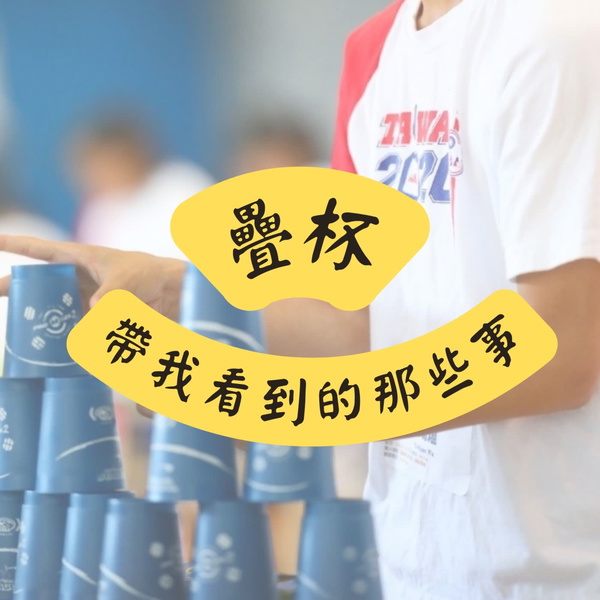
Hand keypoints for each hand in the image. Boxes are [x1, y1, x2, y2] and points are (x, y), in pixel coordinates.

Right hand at [0, 235, 185, 319]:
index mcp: (83, 258)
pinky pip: (75, 325)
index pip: (43, 250)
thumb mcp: (127, 280)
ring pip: (55, 305)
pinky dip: (65, 334)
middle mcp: (81, 277)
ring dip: (37, 314)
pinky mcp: (100, 316)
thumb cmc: (152, 274)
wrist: (176, 292)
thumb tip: (91, 315)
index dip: (17, 245)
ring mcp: (89, 297)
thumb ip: (108, 295)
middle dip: (17, 286)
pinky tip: (52, 346)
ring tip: (18, 327)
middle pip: (42, 280)